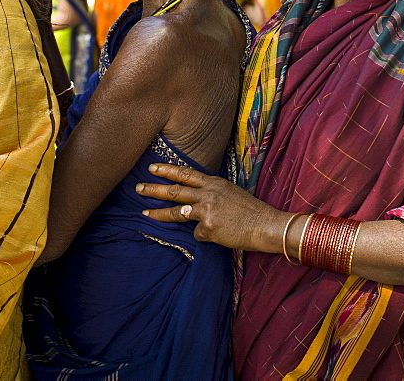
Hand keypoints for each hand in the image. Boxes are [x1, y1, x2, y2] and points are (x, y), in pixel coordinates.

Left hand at [137, 163, 284, 252]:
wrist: (265, 225)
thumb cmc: (250, 210)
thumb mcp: (231, 192)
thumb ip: (212, 192)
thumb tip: (194, 200)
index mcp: (214, 183)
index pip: (186, 173)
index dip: (168, 170)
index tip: (152, 168)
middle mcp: (208, 194)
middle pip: (175, 190)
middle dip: (154, 189)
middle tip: (138, 187)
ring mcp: (207, 210)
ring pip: (177, 212)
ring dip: (158, 213)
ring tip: (144, 213)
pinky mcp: (208, 228)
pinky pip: (198, 234)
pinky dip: (205, 235)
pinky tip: (220, 235)